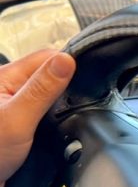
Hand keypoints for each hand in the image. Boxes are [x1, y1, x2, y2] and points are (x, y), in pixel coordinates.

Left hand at [0, 50, 75, 186]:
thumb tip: (66, 60)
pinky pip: (46, 112)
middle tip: (72, 109)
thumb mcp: (18, 119)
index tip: (81, 85)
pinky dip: (55, 120)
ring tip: (65, 121)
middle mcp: (9, 87)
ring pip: (50, 95)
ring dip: (62, 107)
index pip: (46, 57)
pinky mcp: (20, 122)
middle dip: (66, 90)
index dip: (68, 67)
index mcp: (4, 77)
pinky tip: (57, 130)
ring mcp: (15, 105)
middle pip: (50, 75)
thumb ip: (42, 89)